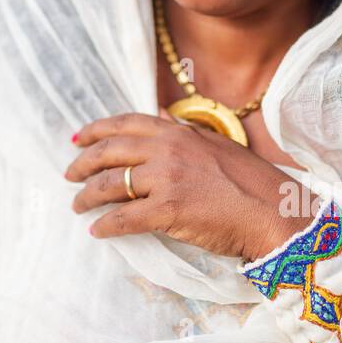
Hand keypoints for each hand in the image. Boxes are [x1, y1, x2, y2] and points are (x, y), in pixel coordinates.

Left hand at [65, 111, 317, 262]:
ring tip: (78, 205)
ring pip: (110, 185)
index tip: (77, 140)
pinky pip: (124, 218)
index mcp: (177, 132)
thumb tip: (161, 112)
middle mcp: (167, 150)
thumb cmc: (250, 181)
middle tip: (69, 175)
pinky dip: (105, 225)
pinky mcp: (168, 210)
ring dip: (87, 196)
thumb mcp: (216, 142)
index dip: (96, 130)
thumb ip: (184, 129)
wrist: (273, 212)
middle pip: (109, 152)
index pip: (125, 123)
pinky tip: (97, 230)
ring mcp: (166, 179)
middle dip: (82, 163)